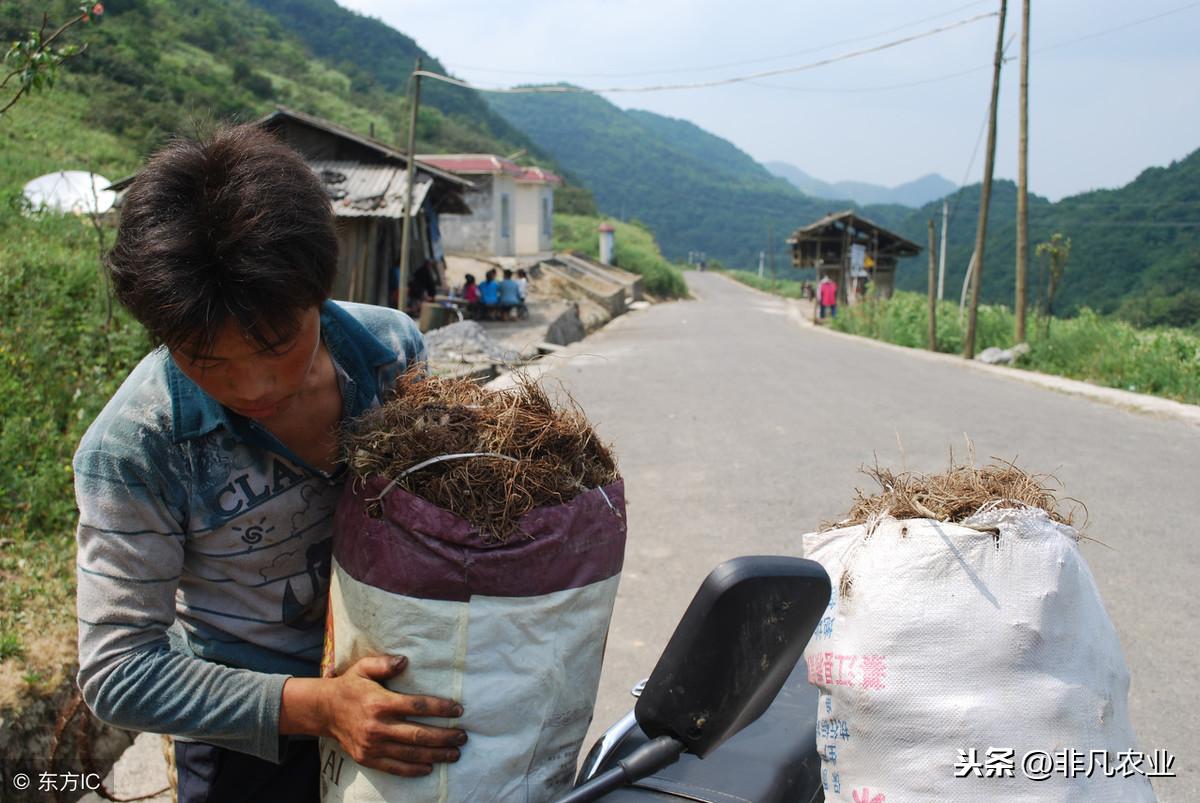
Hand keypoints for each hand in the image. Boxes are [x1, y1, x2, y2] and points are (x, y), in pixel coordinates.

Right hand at [281, 655, 466, 776]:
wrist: (323, 711)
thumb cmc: (349, 686)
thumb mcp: (363, 668)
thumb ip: (384, 663)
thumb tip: (405, 660)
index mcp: (380, 703)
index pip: (417, 706)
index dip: (440, 708)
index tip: (458, 710)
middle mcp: (377, 726)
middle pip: (418, 734)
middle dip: (445, 737)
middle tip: (463, 736)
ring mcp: (372, 745)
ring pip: (411, 753)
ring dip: (436, 755)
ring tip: (455, 753)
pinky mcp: (367, 758)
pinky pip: (395, 767)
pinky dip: (414, 769)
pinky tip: (430, 767)